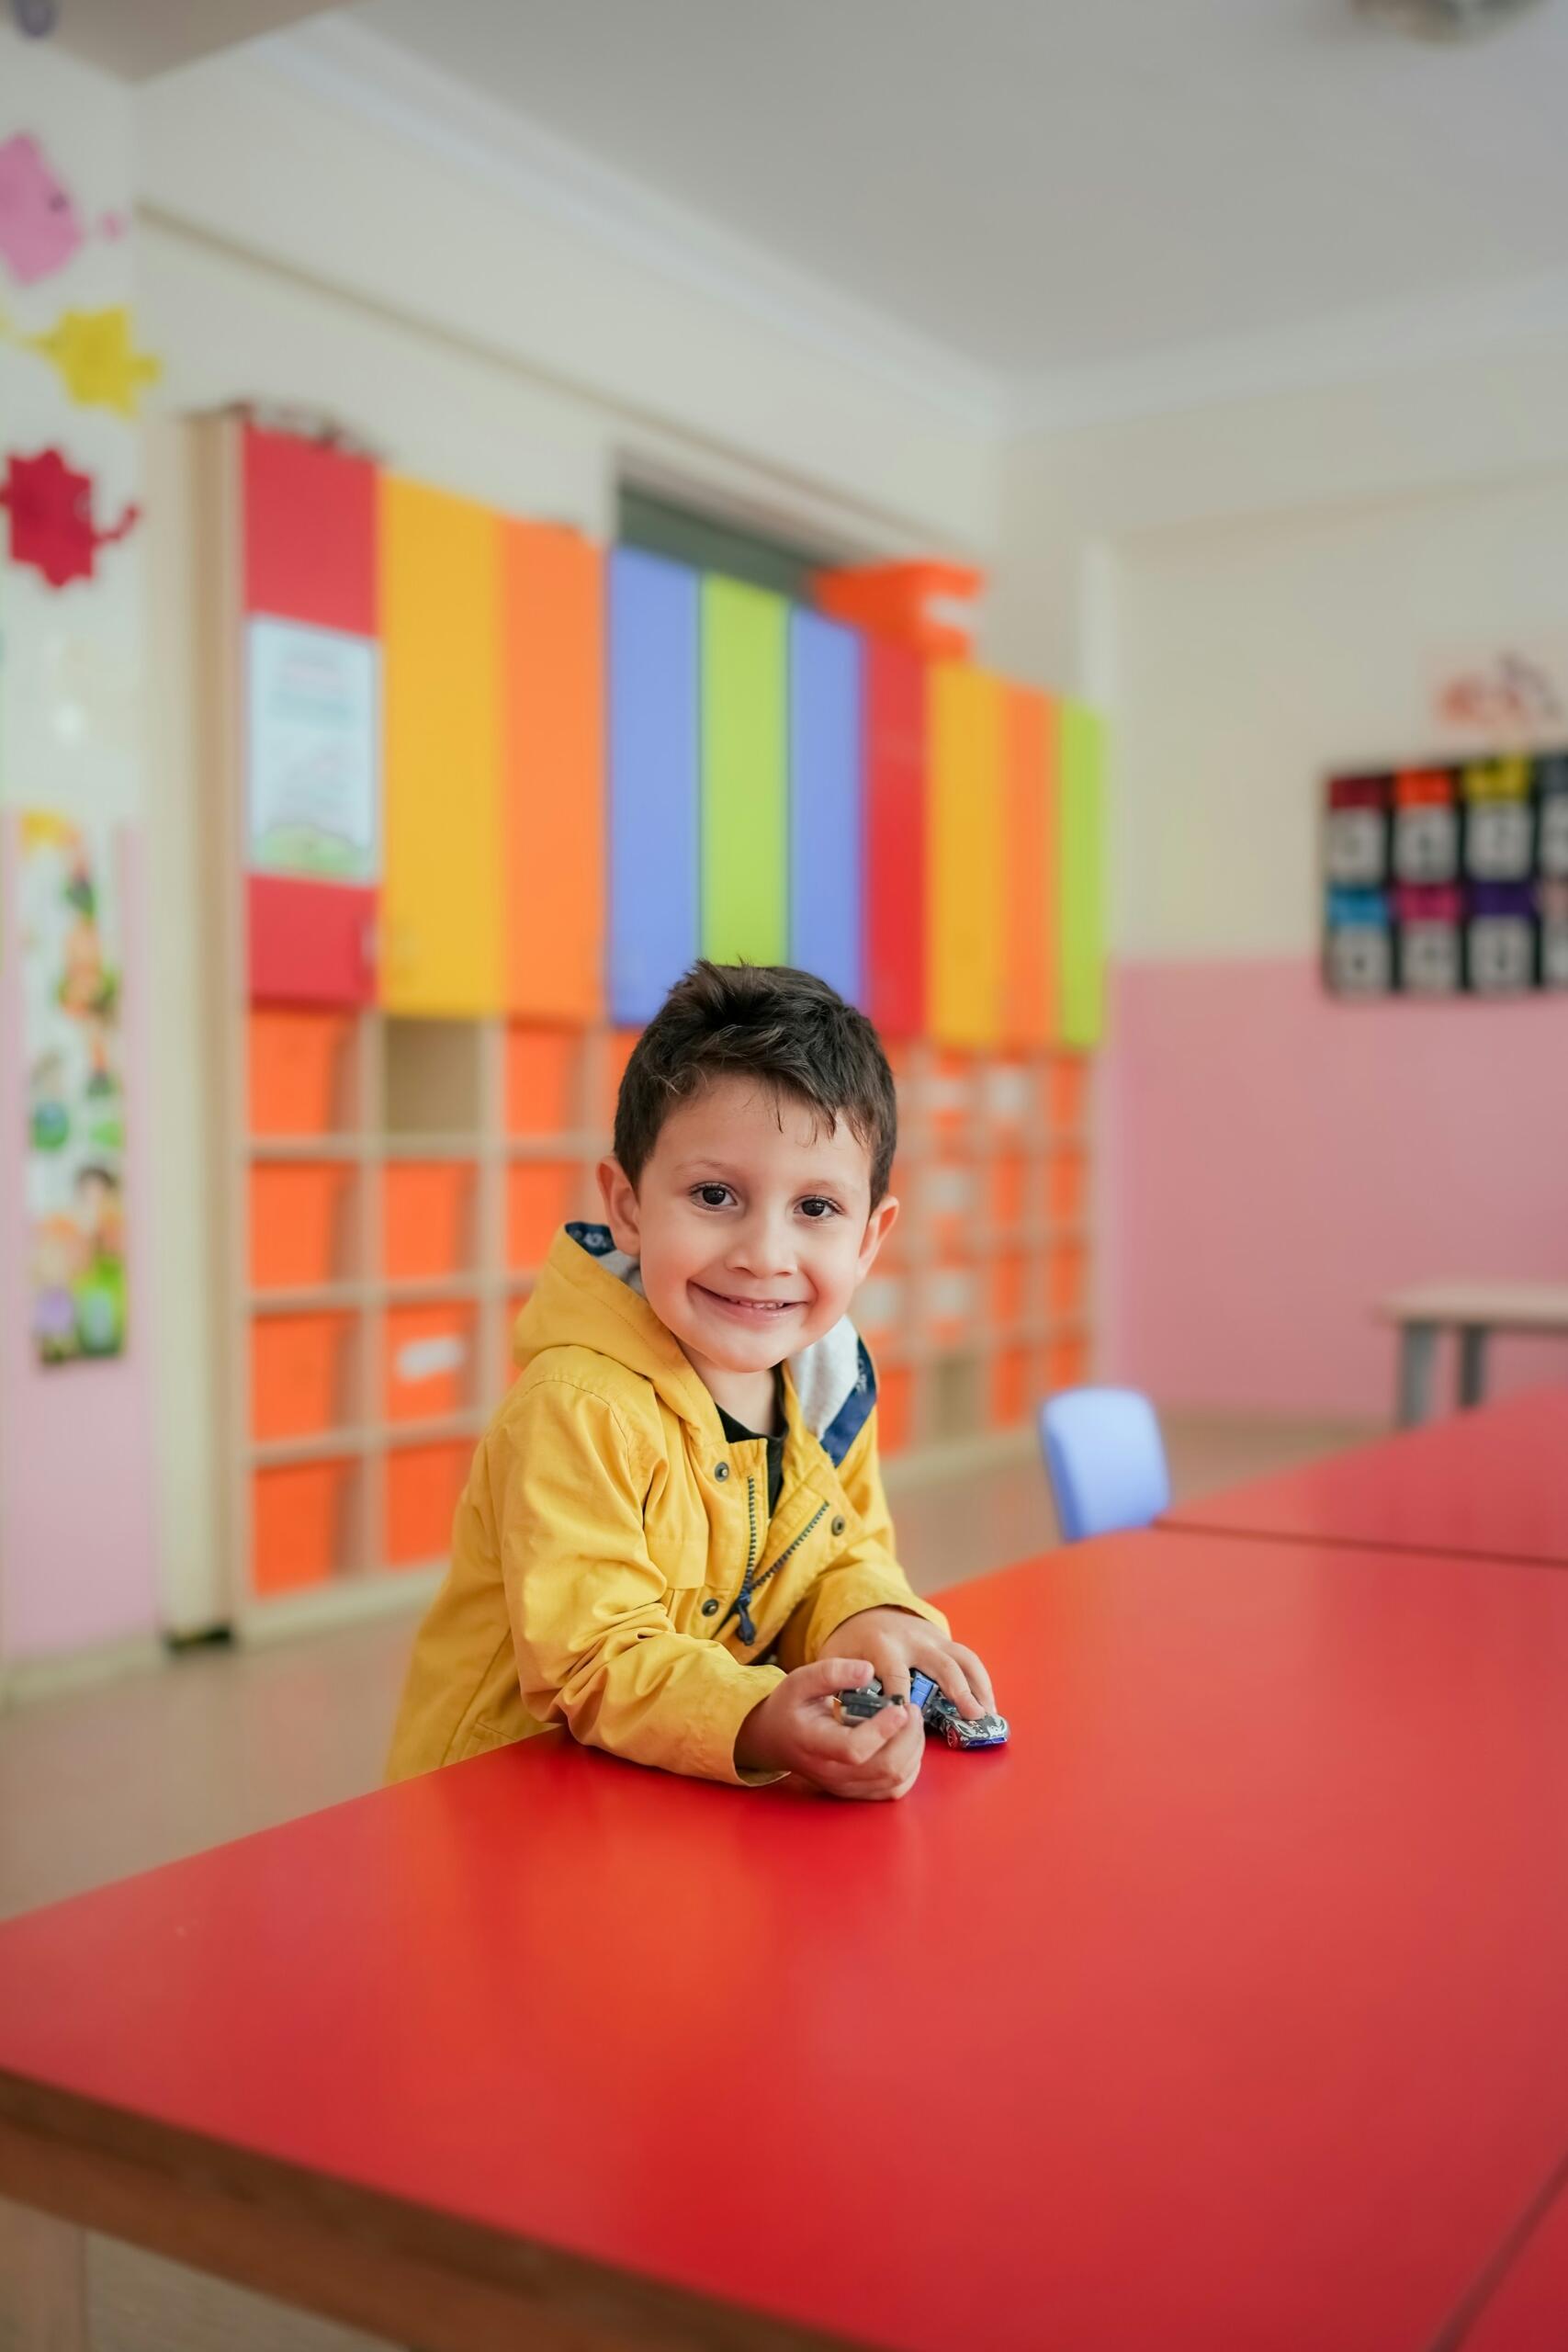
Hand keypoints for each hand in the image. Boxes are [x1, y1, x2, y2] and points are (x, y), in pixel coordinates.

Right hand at [735, 1658, 925, 1799]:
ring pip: (895, 1780)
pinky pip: (895, 1789)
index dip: (882, 1730)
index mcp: (814, 1743)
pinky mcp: (857, 1791)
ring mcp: (846, 1786)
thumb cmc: (791, 1707)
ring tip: (909, 1720)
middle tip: (910, 1708)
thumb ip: (832, 1672)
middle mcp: (831, 1772)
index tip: (899, 1707)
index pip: (853, 1749)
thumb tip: (868, 1670)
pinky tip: (906, 1741)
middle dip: (908, 1736)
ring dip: (913, 1748)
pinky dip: (910, 1765)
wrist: (776, 1739)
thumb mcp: (801, 1680)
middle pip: (884, 1768)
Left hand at [831, 1607, 995, 1721]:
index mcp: (882, 1645)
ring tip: (987, 1716)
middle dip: (959, 1690)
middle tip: (973, 1716)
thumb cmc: (850, 1644)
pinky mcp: (945, 1641)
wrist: (866, 1610)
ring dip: (979, 1687)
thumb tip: (847, 1722)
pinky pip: (969, 1659)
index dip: (905, 1699)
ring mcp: (933, 1638)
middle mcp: (913, 1639)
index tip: (912, 1723)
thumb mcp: (835, 1659)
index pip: (897, 1674)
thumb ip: (840, 1686)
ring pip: (963, 1659)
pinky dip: (982, 1682)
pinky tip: (988, 1706)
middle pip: (942, 1664)